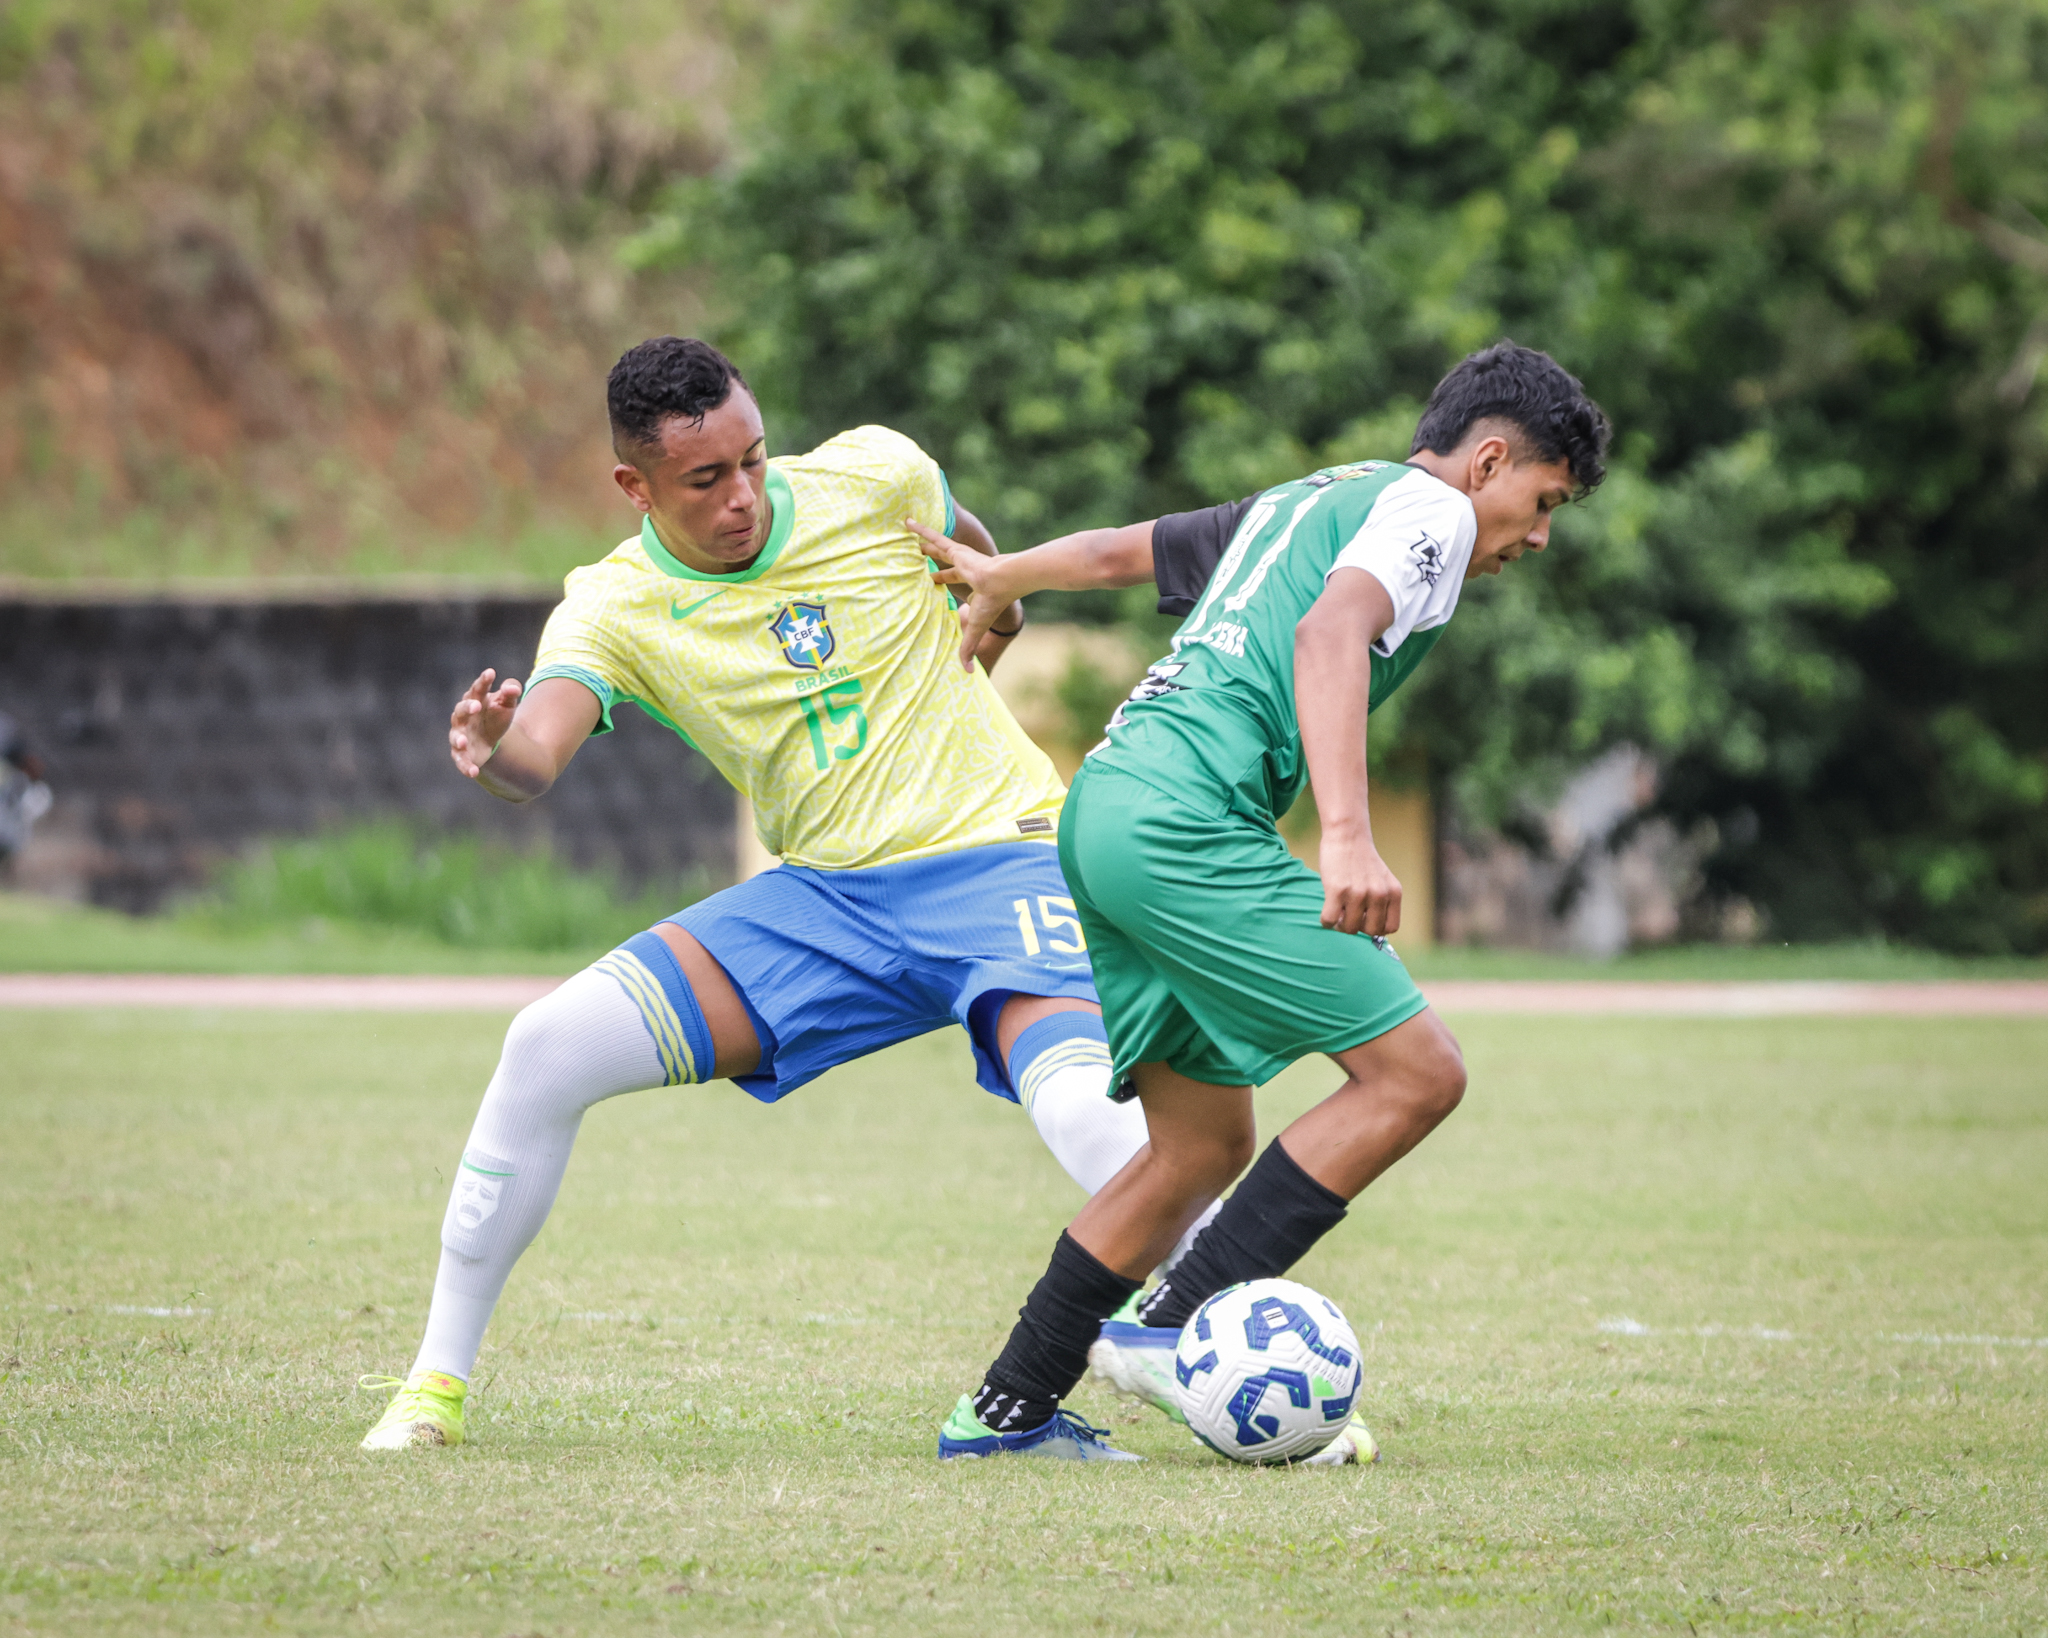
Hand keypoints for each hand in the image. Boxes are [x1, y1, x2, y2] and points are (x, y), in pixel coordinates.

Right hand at [449, 669, 521, 779]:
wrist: (491, 739)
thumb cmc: (496, 715)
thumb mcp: (507, 703)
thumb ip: (510, 693)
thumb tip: (514, 688)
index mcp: (474, 700)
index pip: (477, 689)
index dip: (483, 681)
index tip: (491, 673)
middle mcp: (463, 717)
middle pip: (461, 710)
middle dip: (467, 708)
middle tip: (476, 706)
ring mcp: (460, 736)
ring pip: (455, 737)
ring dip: (458, 739)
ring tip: (463, 741)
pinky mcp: (463, 754)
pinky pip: (461, 761)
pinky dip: (465, 767)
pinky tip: (473, 773)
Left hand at [907, 516, 1021, 669]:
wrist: (1005, 581)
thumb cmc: (994, 602)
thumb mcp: (976, 626)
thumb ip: (968, 646)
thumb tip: (967, 673)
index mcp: (969, 583)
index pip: (949, 580)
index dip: (939, 580)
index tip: (930, 581)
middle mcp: (963, 567)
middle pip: (941, 562)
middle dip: (929, 559)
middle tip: (916, 556)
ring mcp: (959, 556)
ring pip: (935, 546)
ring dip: (922, 540)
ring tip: (906, 531)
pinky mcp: (955, 548)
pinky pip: (933, 536)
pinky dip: (920, 529)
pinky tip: (906, 521)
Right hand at [1316, 823, 1401, 936]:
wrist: (1347, 835)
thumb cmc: (1362, 861)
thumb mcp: (1382, 880)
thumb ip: (1382, 902)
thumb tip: (1369, 931)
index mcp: (1393, 893)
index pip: (1390, 928)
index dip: (1375, 927)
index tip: (1365, 918)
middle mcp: (1379, 894)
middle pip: (1370, 931)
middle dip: (1358, 927)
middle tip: (1349, 915)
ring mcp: (1359, 893)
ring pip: (1349, 929)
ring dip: (1340, 924)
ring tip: (1337, 911)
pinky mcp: (1337, 890)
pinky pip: (1330, 920)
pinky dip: (1326, 921)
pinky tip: (1327, 909)